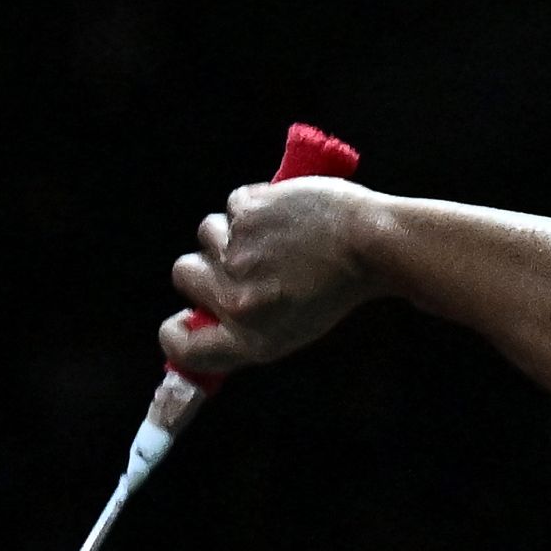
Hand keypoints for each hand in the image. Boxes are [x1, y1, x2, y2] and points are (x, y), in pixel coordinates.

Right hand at [162, 176, 383, 376]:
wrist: (374, 244)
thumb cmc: (338, 285)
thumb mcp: (290, 327)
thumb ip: (242, 328)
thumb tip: (198, 320)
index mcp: (250, 339)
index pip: (182, 345)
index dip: (175, 331)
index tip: (185, 318)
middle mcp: (238, 301)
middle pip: (183, 274)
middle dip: (205, 265)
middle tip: (241, 261)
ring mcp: (239, 255)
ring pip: (206, 233)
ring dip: (232, 231)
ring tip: (274, 235)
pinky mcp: (248, 214)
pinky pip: (231, 205)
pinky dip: (253, 205)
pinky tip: (284, 214)